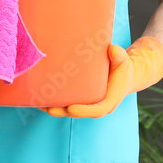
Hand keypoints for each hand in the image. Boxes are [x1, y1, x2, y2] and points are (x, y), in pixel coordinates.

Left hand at [42, 37, 162, 118]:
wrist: (124, 74)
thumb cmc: (123, 67)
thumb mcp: (124, 61)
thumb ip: (120, 56)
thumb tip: (112, 49)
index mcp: (108, 101)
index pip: (96, 110)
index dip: (83, 111)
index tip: (70, 109)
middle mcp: (96, 105)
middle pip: (79, 112)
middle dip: (63, 111)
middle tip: (49, 109)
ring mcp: (87, 104)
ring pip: (70, 109)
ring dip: (54, 108)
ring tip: (38, 104)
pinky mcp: (81, 99)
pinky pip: (67, 102)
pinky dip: (55, 101)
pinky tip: (40, 97)